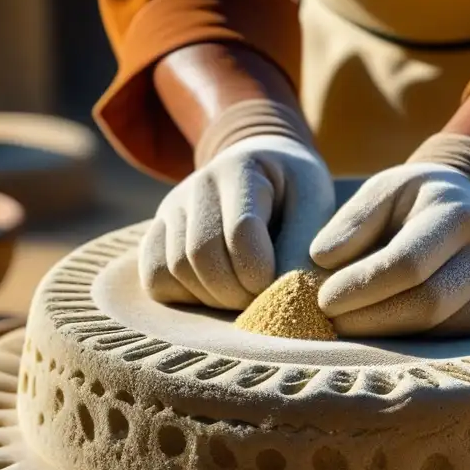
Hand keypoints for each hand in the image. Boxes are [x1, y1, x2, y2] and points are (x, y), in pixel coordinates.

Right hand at [139, 134, 335, 309]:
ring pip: (176, 269)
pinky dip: (185, 297)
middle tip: (263, 298)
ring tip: (245, 294)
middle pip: (201, 255)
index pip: (240, 232)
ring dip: (214, 298)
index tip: (283, 284)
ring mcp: (171, 209)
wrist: (266, 170)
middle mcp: (197, 185)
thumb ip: (303, 247)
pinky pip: (155, 277)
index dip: (261, 272)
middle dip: (237, 292)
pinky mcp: (156, 234)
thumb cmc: (296, 194)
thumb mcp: (315, 206)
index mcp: (241, 170)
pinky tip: (215, 291)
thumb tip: (284, 295)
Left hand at [310, 163, 469, 336]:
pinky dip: (409, 338)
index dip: (362, 286)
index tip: (323, 299)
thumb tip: (321, 259)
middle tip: (331, 321)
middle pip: (427, 304)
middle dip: (372, 318)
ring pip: (439, 328)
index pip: (408, 263)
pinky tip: (383, 326)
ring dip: (387, 334)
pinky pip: (450, 338)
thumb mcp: (383, 192)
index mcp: (459, 213)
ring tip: (350, 323)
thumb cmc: (415, 201)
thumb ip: (352, 221)